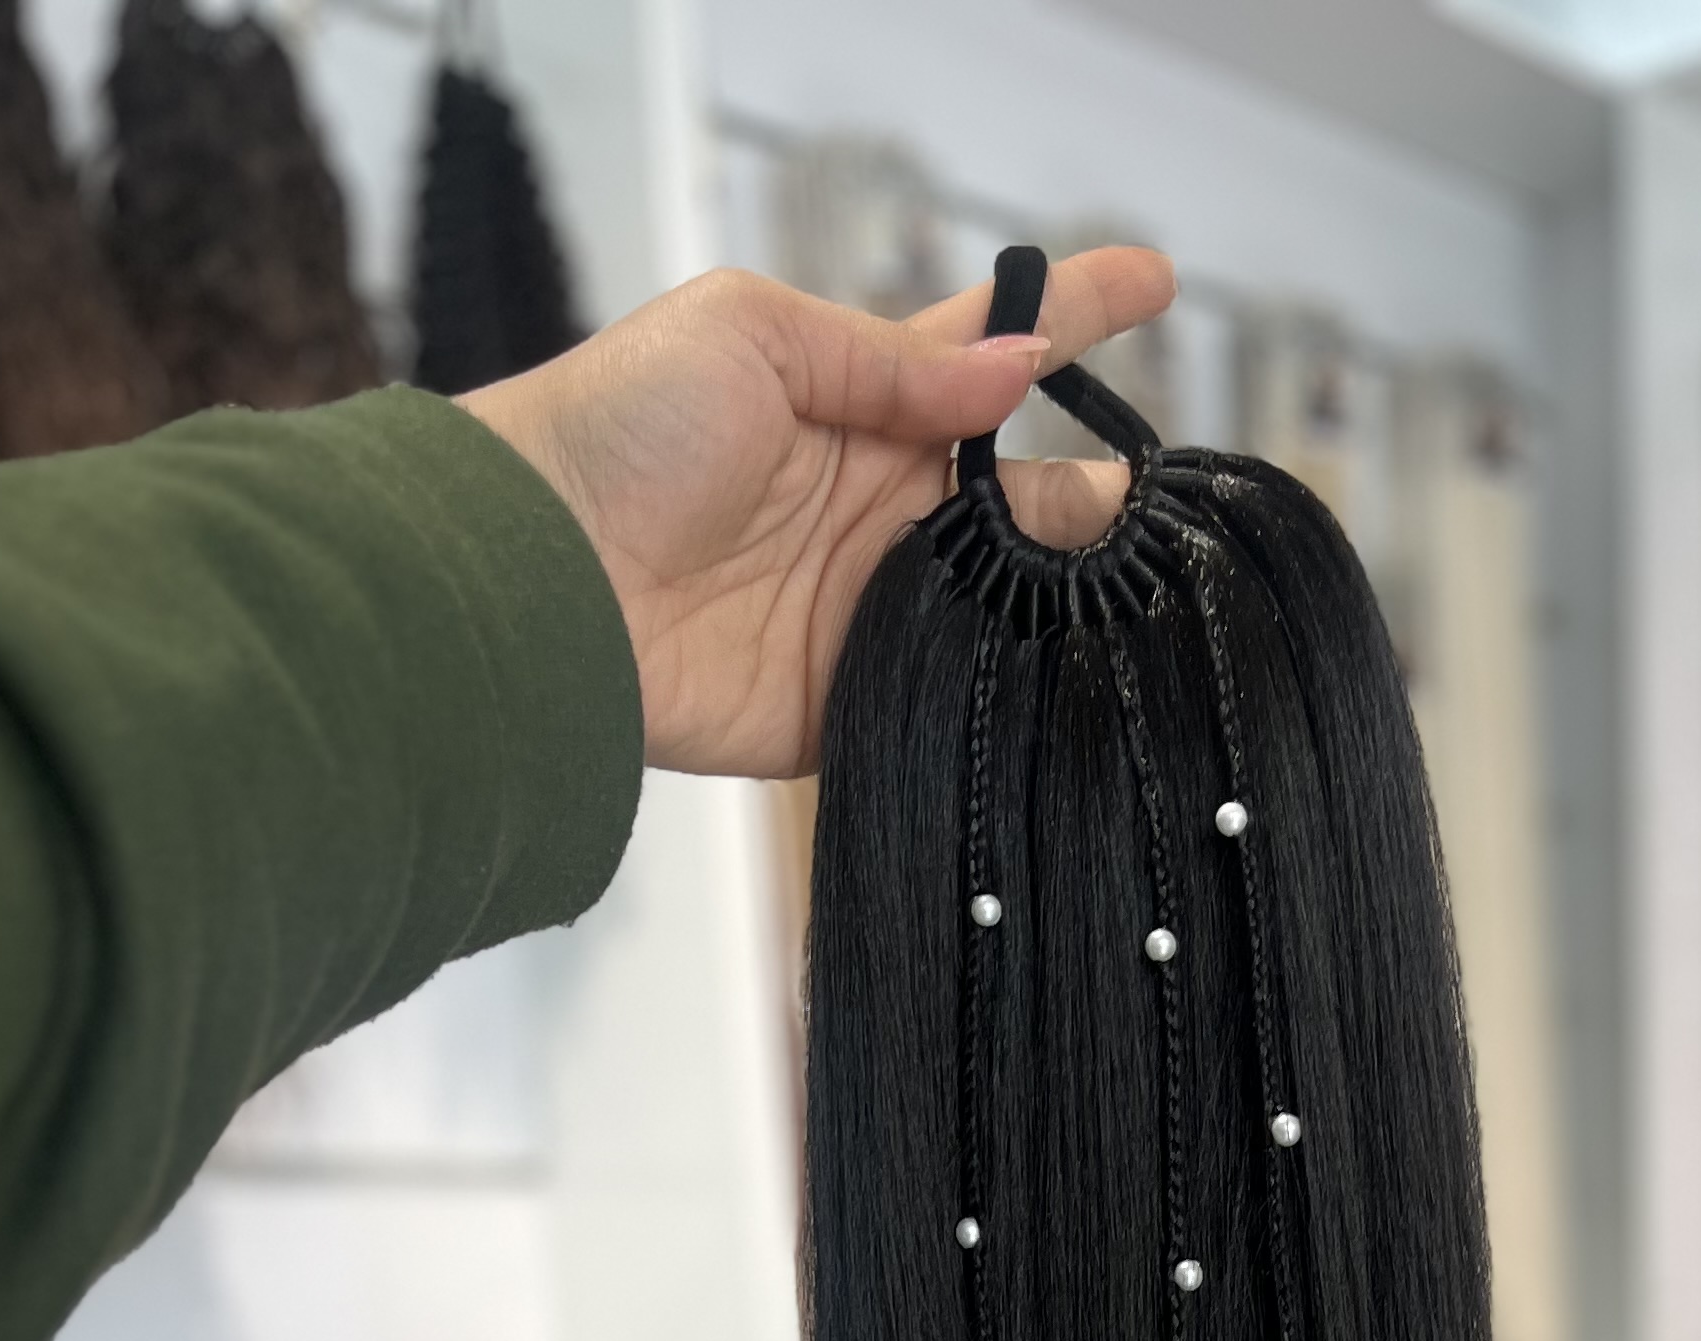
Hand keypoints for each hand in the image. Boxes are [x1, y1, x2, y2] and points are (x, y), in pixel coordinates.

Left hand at [458, 247, 1173, 780]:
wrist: (540, 575)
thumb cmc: (618, 427)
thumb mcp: (754, 335)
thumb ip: (890, 362)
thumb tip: (1012, 371)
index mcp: (859, 404)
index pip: (988, 354)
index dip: (1073, 317)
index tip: (1156, 281)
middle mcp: (880, 506)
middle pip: (1023, 495)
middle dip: (1099, 492)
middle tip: (1160, 499)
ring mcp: (870, 606)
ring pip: (1007, 601)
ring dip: (1073, 589)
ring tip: (1144, 581)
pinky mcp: (851, 698)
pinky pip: (954, 693)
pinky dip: (1013, 685)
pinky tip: (1073, 672)